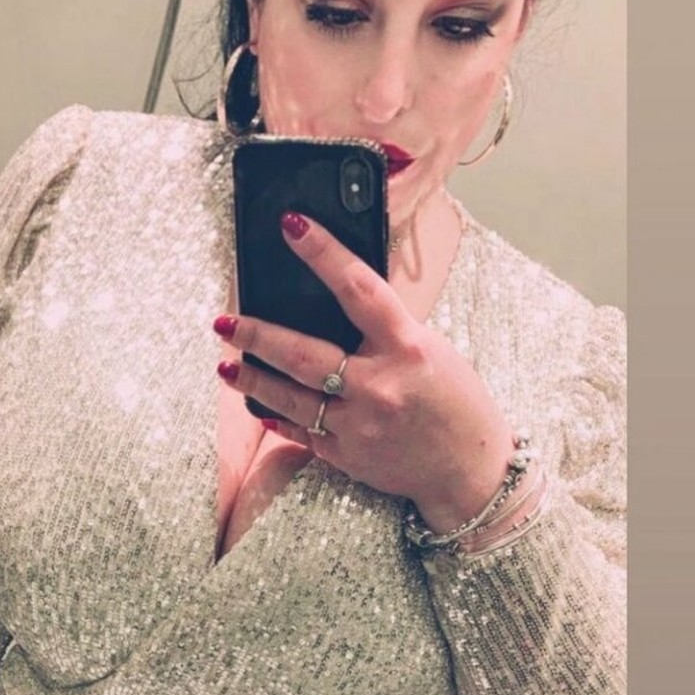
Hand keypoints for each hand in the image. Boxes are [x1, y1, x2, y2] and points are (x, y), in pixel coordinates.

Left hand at [215, 211, 516, 532]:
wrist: (470, 469)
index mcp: (408, 348)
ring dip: (253, 380)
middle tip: (224, 321)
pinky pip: (301, 432)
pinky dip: (280, 417)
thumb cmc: (455, 400)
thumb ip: (385, 330)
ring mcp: (360, 426)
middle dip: (258, 335)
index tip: (291, 226)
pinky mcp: (347, 457)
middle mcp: (380, 387)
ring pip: (291, 399)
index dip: (323, 253)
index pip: (358, 288)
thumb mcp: (430, 350)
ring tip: (227, 366)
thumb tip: (335, 300)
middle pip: (304, 354)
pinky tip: (258, 403)